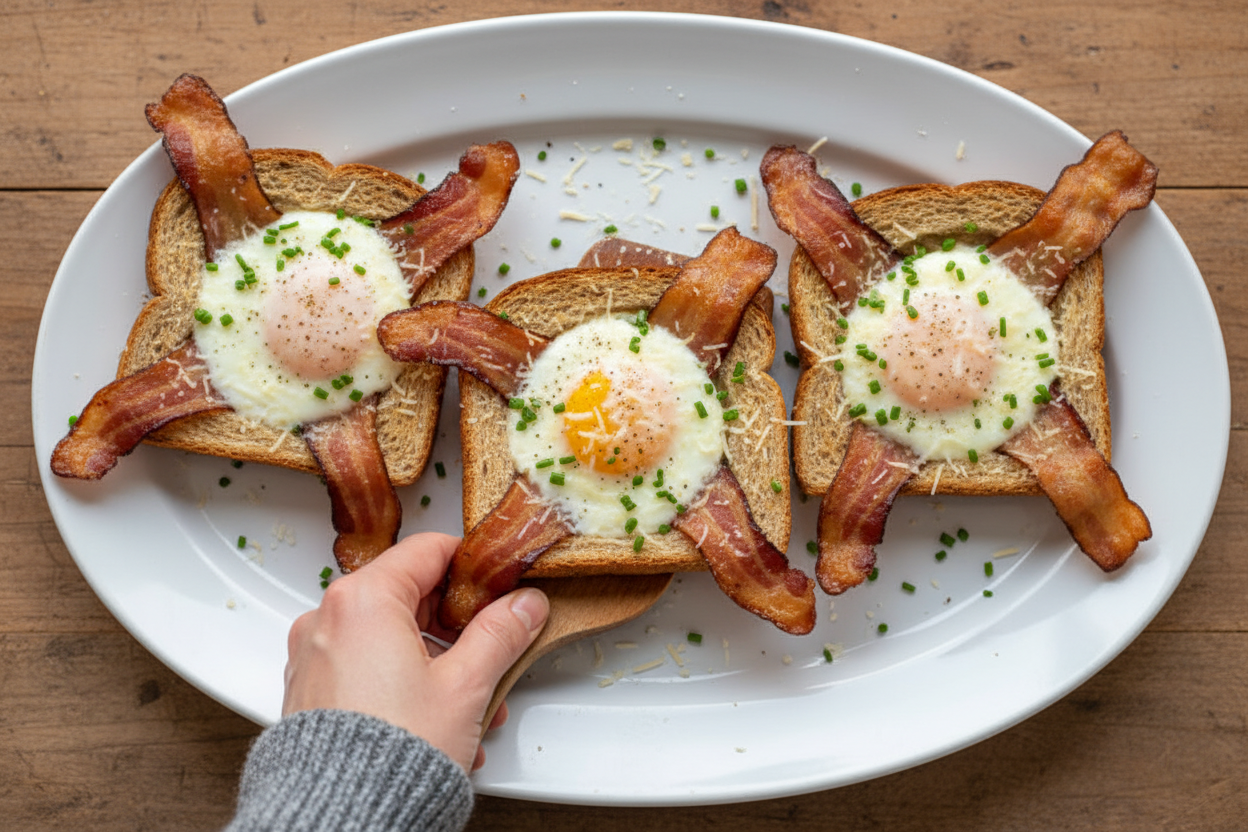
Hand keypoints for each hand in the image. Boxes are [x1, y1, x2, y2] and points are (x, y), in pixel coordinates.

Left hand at [281, 532, 549, 770]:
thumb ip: (500, 634)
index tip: (499, 581)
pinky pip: (366, 668)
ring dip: (438, 661)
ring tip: (472, 702)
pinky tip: (437, 718)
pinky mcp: (310, 692)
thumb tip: (522, 608)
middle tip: (493, 646)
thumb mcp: (466, 685)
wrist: (341, 819)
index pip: (428, 550)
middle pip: (409, 594)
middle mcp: (328, 620)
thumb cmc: (389, 753)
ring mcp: (314, 657)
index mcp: (363, 600)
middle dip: (459, 626)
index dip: (473, 564)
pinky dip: (403, 682)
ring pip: (390, 637)